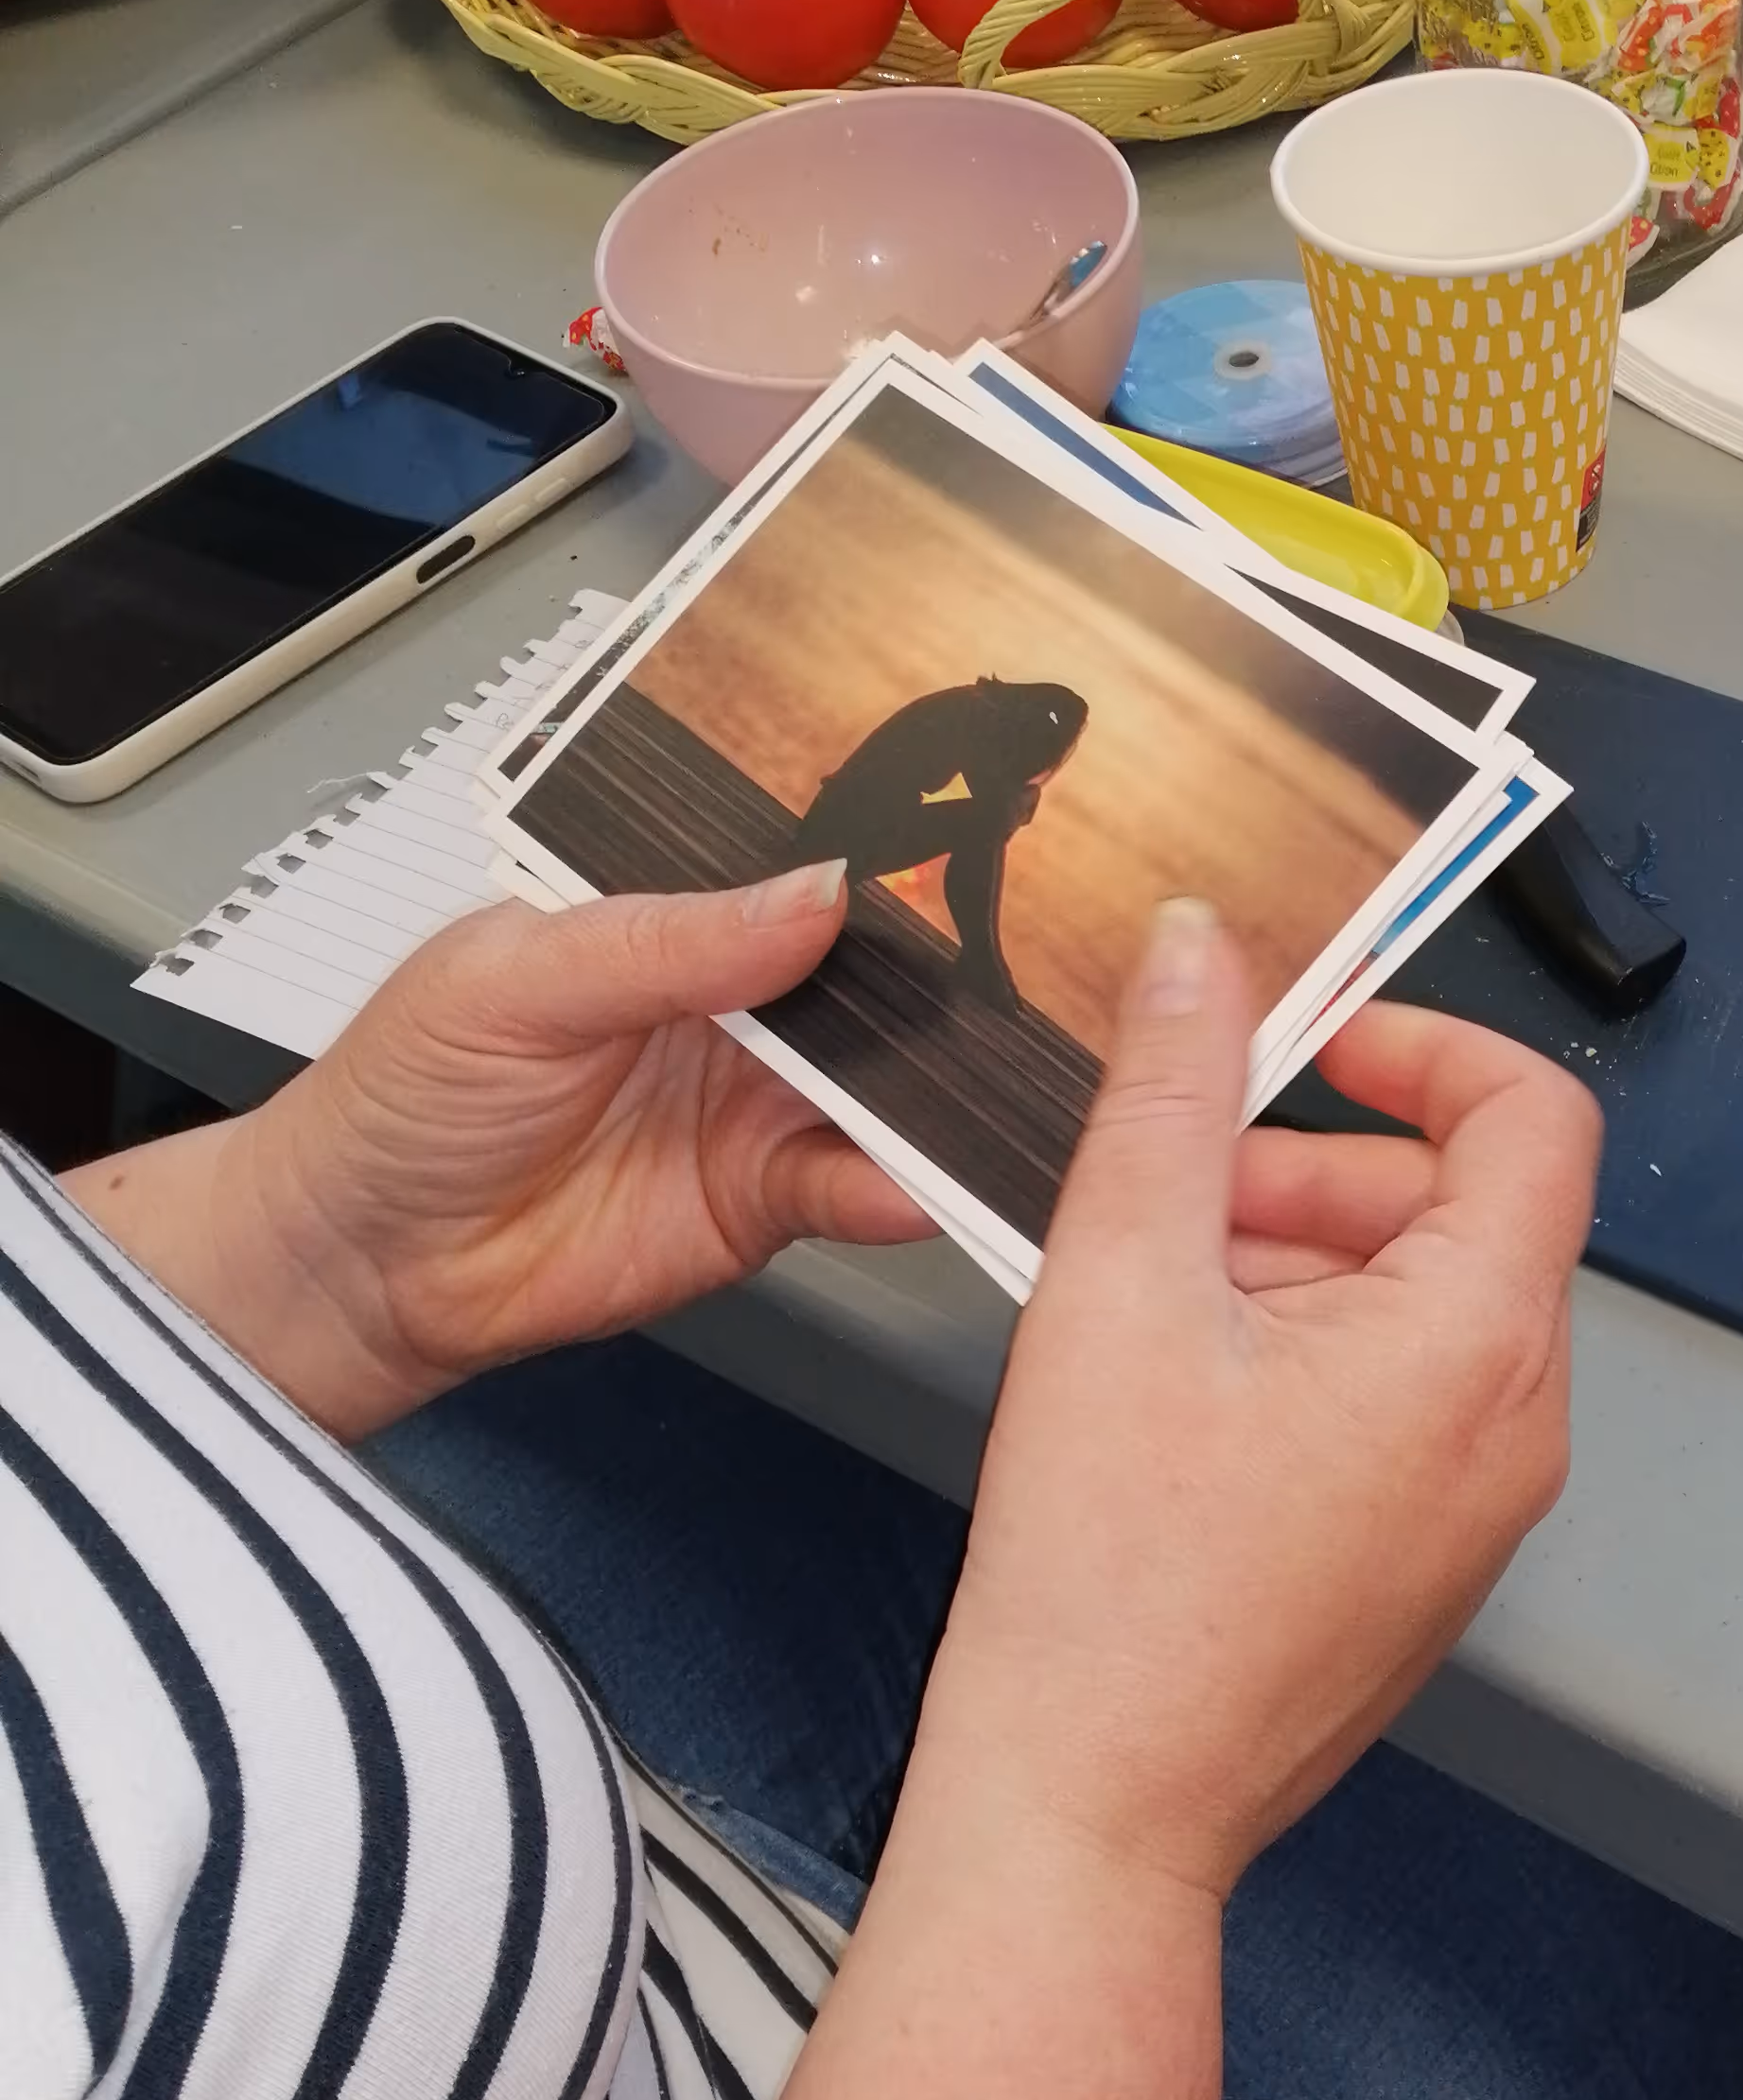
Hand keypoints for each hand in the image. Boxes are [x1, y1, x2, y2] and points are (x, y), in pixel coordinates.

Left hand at [67, 869, 930, 1437]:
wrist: (365, 1261)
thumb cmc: (407, 1091)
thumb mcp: (516, 978)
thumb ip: (667, 942)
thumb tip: (816, 893)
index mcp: (679, 914)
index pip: (801, 867)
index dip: (879, 857)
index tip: (960, 839)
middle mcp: (740, 1001)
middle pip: (870, 977)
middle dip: (939, 974)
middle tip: (1019, 963)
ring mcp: (764, 1101)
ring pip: (887, 1083)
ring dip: (942, 1085)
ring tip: (997, 1076)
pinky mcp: (771, 1199)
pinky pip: (859, 1187)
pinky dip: (901, 1188)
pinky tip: (922, 1181)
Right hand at [922, 901, 1598, 1903]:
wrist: (1093, 1809)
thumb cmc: (1111, 1592)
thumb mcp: (1123, 1282)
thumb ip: (1172, 1093)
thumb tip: (1198, 954)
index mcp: (1479, 1344)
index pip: (1534, 1118)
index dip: (1423, 1047)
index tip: (1311, 1044)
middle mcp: (1516, 1427)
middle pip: (1463, 1212)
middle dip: (1317, 1170)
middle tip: (1178, 1198)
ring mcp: (1481, 1506)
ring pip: (1421, 1308)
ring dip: (1297, 1265)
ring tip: (1151, 1311)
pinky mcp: (1427, 1560)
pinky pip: (1399, 1402)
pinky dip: (1304, 1356)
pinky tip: (1175, 1396)